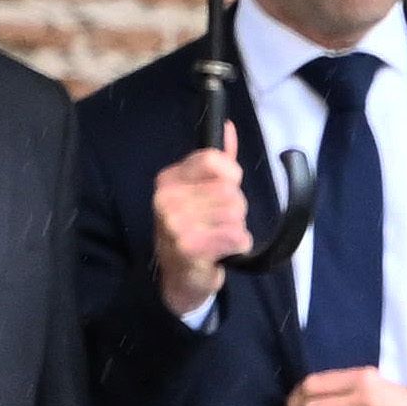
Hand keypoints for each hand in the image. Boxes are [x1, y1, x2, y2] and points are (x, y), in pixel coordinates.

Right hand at [152, 140, 253, 317]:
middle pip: (230, 190)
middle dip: (236, 208)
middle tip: (218, 223)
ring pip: (236, 214)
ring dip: (237, 228)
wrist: (181, 277)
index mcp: (169, 179)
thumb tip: (228, 127)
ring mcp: (176, 224)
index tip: (225, 189)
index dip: (231, 176)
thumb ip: (217, 161)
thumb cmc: (194, 230)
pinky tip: (223, 251)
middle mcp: (167, 199)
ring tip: (219, 237)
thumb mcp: (200, 191)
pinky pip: (237, 236)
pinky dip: (238, 245)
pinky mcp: (190, 248)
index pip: (214, 160)